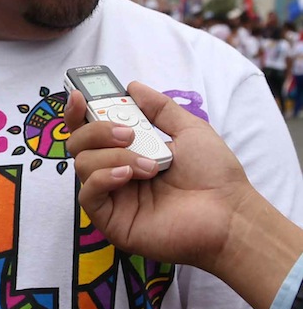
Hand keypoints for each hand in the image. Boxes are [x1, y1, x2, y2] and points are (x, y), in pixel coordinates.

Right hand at [64, 82, 255, 272]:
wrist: (230, 214)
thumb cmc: (215, 175)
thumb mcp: (188, 129)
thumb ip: (159, 107)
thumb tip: (132, 87)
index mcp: (129, 151)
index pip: (89, 129)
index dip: (78, 111)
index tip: (79, 96)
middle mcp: (116, 172)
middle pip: (78, 143)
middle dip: (97, 130)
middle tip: (128, 133)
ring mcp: (114, 197)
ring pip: (83, 164)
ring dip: (113, 156)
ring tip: (148, 164)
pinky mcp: (113, 221)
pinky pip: (88, 194)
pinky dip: (103, 177)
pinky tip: (128, 175)